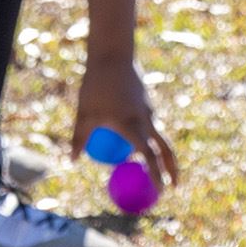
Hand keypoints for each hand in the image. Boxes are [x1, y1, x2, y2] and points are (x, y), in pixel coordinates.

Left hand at [71, 57, 179, 189]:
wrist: (112, 55)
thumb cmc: (95, 86)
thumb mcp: (84, 113)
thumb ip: (80, 138)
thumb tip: (72, 160)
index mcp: (133, 125)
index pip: (150, 156)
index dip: (157, 175)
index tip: (161, 190)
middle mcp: (147, 119)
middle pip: (165, 149)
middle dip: (172, 169)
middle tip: (173, 186)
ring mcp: (150, 109)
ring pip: (156, 135)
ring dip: (156, 151)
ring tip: (148, 165)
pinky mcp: (147, 101)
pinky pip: (149, 123)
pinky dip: (145, 134)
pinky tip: (132, 135)